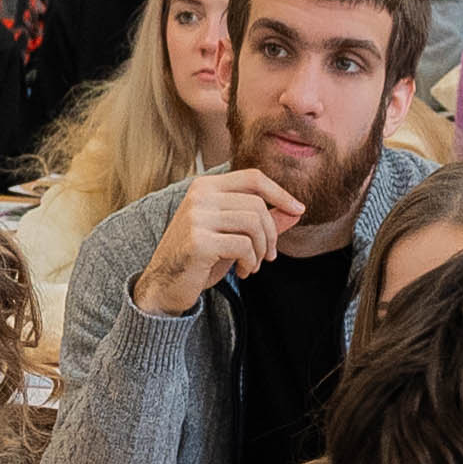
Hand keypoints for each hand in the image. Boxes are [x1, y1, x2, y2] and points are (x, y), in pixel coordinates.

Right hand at [133, 164, 301, 315]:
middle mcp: (199, 196)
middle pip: (257, 204)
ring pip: (253, 223)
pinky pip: (243, 246)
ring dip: (261, 250)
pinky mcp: (199, 241)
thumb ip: (262, 221)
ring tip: (253, 265)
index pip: (253, 178)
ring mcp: (197, 217)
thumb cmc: (200, 259)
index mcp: (205, 187)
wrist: (164, 286)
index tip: (298, 209)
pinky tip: (242, 271)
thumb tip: (296, 211)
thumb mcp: (233, 235)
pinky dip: (250, 262)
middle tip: (268, 256)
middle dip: (271, 233)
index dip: (280, 193)